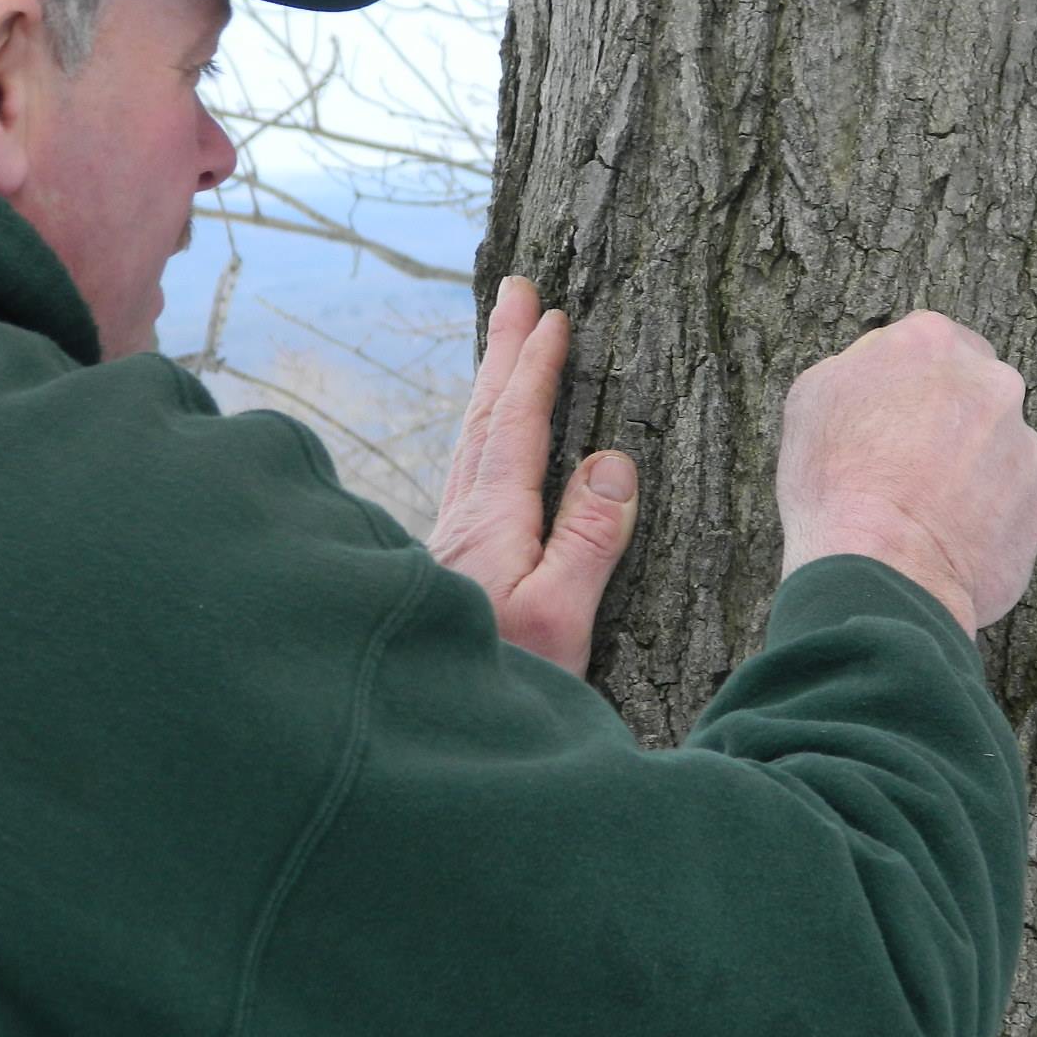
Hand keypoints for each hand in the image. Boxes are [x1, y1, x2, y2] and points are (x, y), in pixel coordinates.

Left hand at [426, 276, 638, 674]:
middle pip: (482, 419)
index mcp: (491, 526)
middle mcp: (461, 525)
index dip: (534, 368)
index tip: (552, 315)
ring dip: (489, 388)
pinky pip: (466, 475)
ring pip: (468, 445)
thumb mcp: (560, 620)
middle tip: (517, 290)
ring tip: (503, 349)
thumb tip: (612, 461)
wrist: (424, 746)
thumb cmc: (500, 689)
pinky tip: (485, 450)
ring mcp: (448, 548)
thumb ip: (587, 540)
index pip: (515, 426)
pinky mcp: (445, 572)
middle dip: (503, 351)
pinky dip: (481, 436)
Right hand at [776, 310, 1036, 634]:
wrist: (881, 572)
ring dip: (971, 470)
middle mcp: (993, 384)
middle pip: (975, 391)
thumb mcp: (812, 397)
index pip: (931, 344)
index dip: (906, 382)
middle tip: (905, 464)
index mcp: (932, 345)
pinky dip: (987, 517)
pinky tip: (946, 540)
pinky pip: (1013, 503)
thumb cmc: (834, 484)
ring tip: (924, 512)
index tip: (887, 413)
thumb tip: (878, 373)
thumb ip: (858, 366)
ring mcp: (1026, 446)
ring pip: (999, 448)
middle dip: (949, 420)